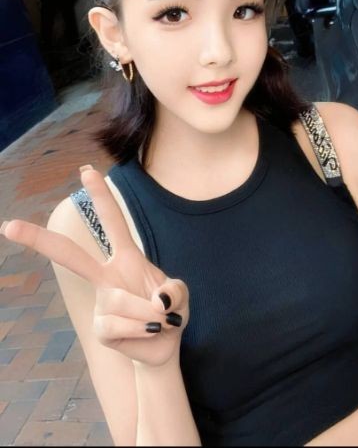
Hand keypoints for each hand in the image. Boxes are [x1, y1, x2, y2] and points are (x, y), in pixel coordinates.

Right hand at [1, 166, 188, 367]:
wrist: (166, 346)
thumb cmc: (170, 312)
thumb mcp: (180, 295)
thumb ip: (175, 291)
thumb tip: (157, 301)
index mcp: (127, 256)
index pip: (113, 221)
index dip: (102, 196)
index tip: (86, 171)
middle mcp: (108, 275)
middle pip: (70, 256)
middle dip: (40, 239)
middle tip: (8, 226)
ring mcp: (101, 301)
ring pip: (120, 299)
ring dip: (150, 313)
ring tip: (160, 320)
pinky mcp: (101, 327)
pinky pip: (119, 324)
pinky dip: (143, 329)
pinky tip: (147, 332)